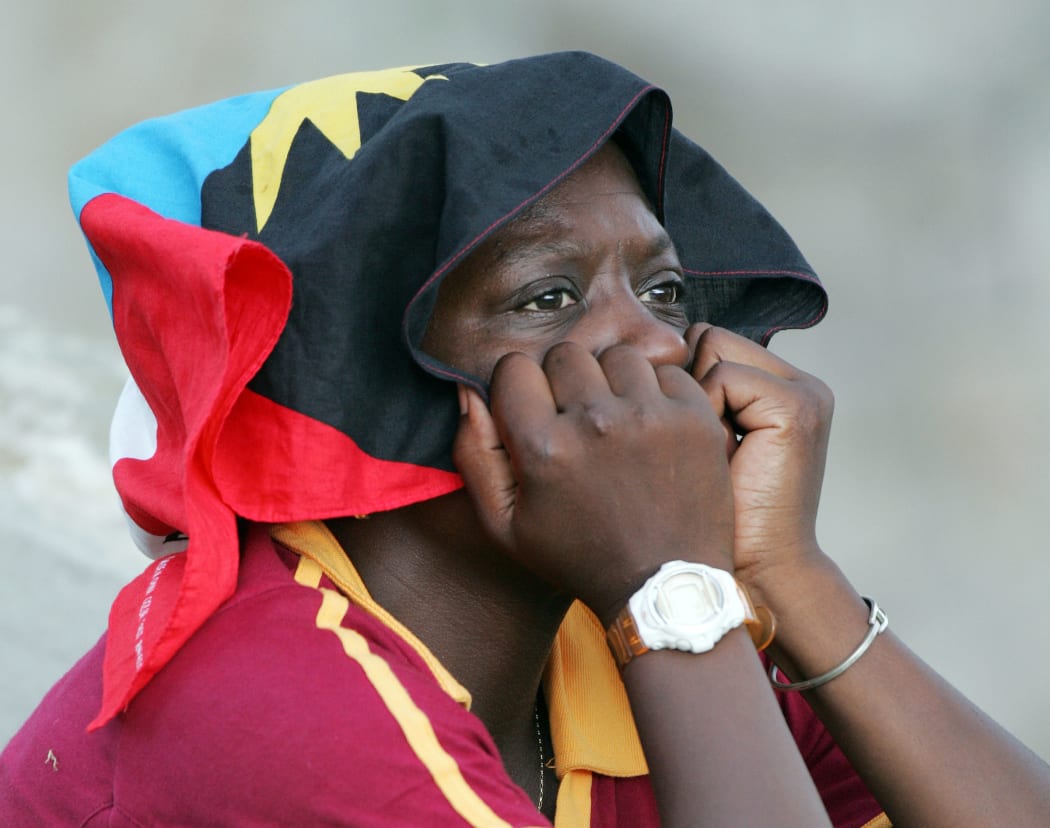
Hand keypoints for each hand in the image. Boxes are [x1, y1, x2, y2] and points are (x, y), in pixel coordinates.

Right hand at [453, 341, 735, 624]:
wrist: (663, 586)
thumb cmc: (578, 557)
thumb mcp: (505, 525)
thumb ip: (474, 454)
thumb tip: (467, 390)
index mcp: (545, 448)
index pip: (515, 367)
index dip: (518, 387)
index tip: (534, 411)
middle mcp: (597, 423)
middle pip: (566, 354)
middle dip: (564, 381)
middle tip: (577, 420)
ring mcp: (651, 417)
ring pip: (617, 355)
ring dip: (612, 381)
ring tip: (617, 420)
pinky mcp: (695, 418)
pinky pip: (667, 370)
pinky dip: (658, 392)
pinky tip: (653, 426)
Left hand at [686, 325, 833, 602]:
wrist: (752, 571)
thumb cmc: (712, 517)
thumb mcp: (698, 442)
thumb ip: (688, 390)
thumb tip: (635, 350)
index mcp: (779, 384)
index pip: (705, 342)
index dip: (675, 383)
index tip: (679, 440)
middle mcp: (798, 380)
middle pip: (703, 339)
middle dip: (681, 388)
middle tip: (693, 449)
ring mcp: (803, 391)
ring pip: (709, 349)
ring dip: (689, 402)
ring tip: (705, 454)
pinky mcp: (797, 406)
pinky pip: (720, 378)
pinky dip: (703, 416)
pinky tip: (719, 459)